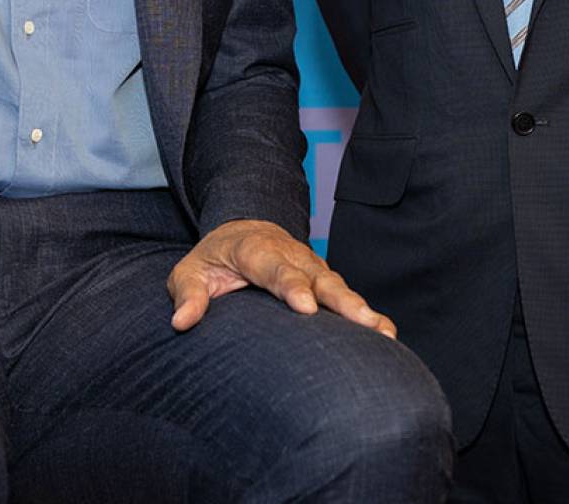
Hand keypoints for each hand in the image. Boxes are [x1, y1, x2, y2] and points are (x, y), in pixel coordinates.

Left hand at [166, 219, 395, 337]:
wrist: (243, 231)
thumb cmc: (214, 259)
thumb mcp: (190, 270)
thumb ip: (188, 293)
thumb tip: (181, 322)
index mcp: (257, 249)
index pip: (275, 268)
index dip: (292, 286)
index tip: (307, 308)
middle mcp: (292, 255)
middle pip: (318, 277)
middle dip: (341, 300)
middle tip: (362, 322)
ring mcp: (312, 266)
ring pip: (338, 287)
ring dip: (361, 309)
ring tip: (384, 333)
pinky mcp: (324, 280)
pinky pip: (345, 297)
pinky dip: (366, 314)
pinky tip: (387, 336)